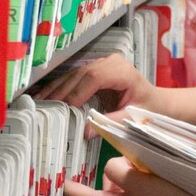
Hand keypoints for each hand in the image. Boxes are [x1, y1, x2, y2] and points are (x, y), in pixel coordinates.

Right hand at [35, 54, 155, 112]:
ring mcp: (103, 63)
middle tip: (43, 105)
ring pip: (75, 74)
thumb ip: (111, 122)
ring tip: (39, 100)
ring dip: (57, 87)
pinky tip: (47, 95)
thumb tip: (86, 132)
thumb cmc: (148, 108)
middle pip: (82, 74)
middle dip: (62, 90)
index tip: (65, 107)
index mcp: (123, 72)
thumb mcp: (133, 117)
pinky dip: (61, 86)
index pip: (95, 78)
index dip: (77, 91)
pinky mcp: (96, 69)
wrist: (156, 101)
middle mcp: (111, 63)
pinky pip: (76, 77)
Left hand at [64, 156, 195, 195]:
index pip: (78, 195)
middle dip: (120, 171)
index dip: (67, 184)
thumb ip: (118, 170)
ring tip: (158, 178)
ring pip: (125, 190)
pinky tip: (165, 188)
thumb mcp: (140, 181)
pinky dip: (147, 189)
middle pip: (106, 185)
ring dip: (136, 179)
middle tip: (142, 167)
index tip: (52, 178)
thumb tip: (112, 167)